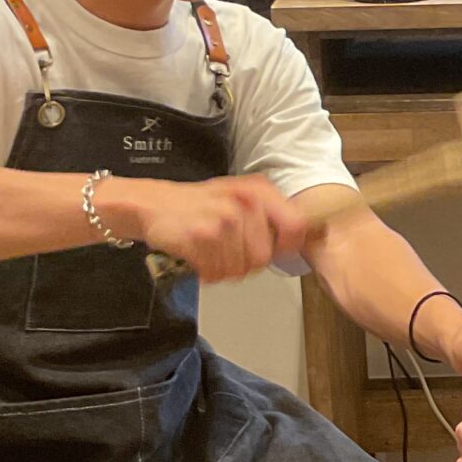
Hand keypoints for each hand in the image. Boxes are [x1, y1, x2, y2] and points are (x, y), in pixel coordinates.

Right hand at [103, 173, 311, 283]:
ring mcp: (223, 219)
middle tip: (228, 251)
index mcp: (258, 190)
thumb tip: (307, 238)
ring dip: (223, 268)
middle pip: (263, 257)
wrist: (155, 204)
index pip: (295, 226)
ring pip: (239, 268)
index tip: (275, 251)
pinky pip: (216, 271)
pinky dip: (207, 271)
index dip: (287, 246)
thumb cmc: (202, 205)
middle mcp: (244, 202)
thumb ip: (273, 215)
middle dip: (245, 262)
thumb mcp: (241, 197)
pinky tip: (198, 255)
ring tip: (210, 251)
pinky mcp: (201, 237)